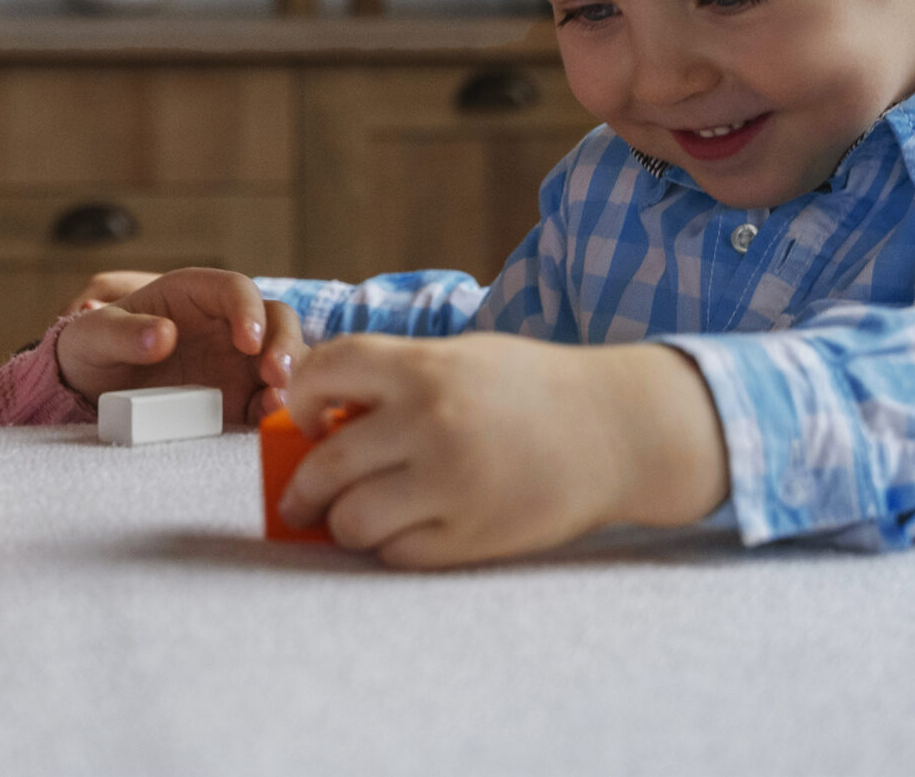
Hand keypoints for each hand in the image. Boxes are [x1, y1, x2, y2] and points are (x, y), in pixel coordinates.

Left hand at [53, 266, 303, 422]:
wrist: (89, 392)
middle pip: (275, 319)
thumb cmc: (93, 348)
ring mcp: (236, 362)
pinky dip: (278, 408)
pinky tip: (272, 420)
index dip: (248, 309)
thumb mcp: (94, 335)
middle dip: (283, 343)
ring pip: (284, 357)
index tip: (247, 339)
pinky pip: (270, 399)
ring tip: (278, 401)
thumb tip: (163, 336)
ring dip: (292, 375)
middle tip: (275, 374)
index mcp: (193, 295)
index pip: (235, 288)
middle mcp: (224, 324)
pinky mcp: (238, 399)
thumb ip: (123, 332)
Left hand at [277, 334, 727, 568]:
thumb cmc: (529, 390)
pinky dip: (389, 548)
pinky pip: (397, 555)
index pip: (322, 372)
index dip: (298, 397)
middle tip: (299, 499)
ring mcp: (450, 484)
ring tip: (350, 519)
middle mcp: (429, 423)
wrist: (616, 430)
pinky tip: (404, 532)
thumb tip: (316, 421)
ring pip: (351, 522)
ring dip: (342, 524)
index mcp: (423, 368)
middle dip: (300, 488)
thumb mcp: (459, 359)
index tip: (304, 419)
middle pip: (324, 465)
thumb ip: (392, 381)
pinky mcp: (473, 537)